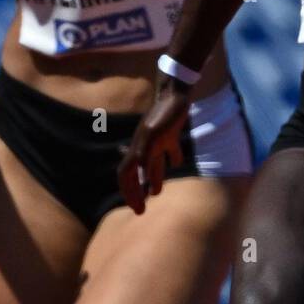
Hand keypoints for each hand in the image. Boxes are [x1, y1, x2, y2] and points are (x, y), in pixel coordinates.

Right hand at [116, 80, 190, 214]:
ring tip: (156, 194)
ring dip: (153, 180)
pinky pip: (169, 151)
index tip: (136, 208)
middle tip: (143, 209)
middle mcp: (144, 147)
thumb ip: (146, 152)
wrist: (175, 94)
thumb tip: (141, 173)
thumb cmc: (165, 113)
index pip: (126, 176)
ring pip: (152, 165)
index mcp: (138, 149)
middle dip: (137, 192)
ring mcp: (157, 141)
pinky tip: (177, 165)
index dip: (128, 193)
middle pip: (136, 174)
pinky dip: (172, 160)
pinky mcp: (170, 134)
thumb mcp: (155, 133)